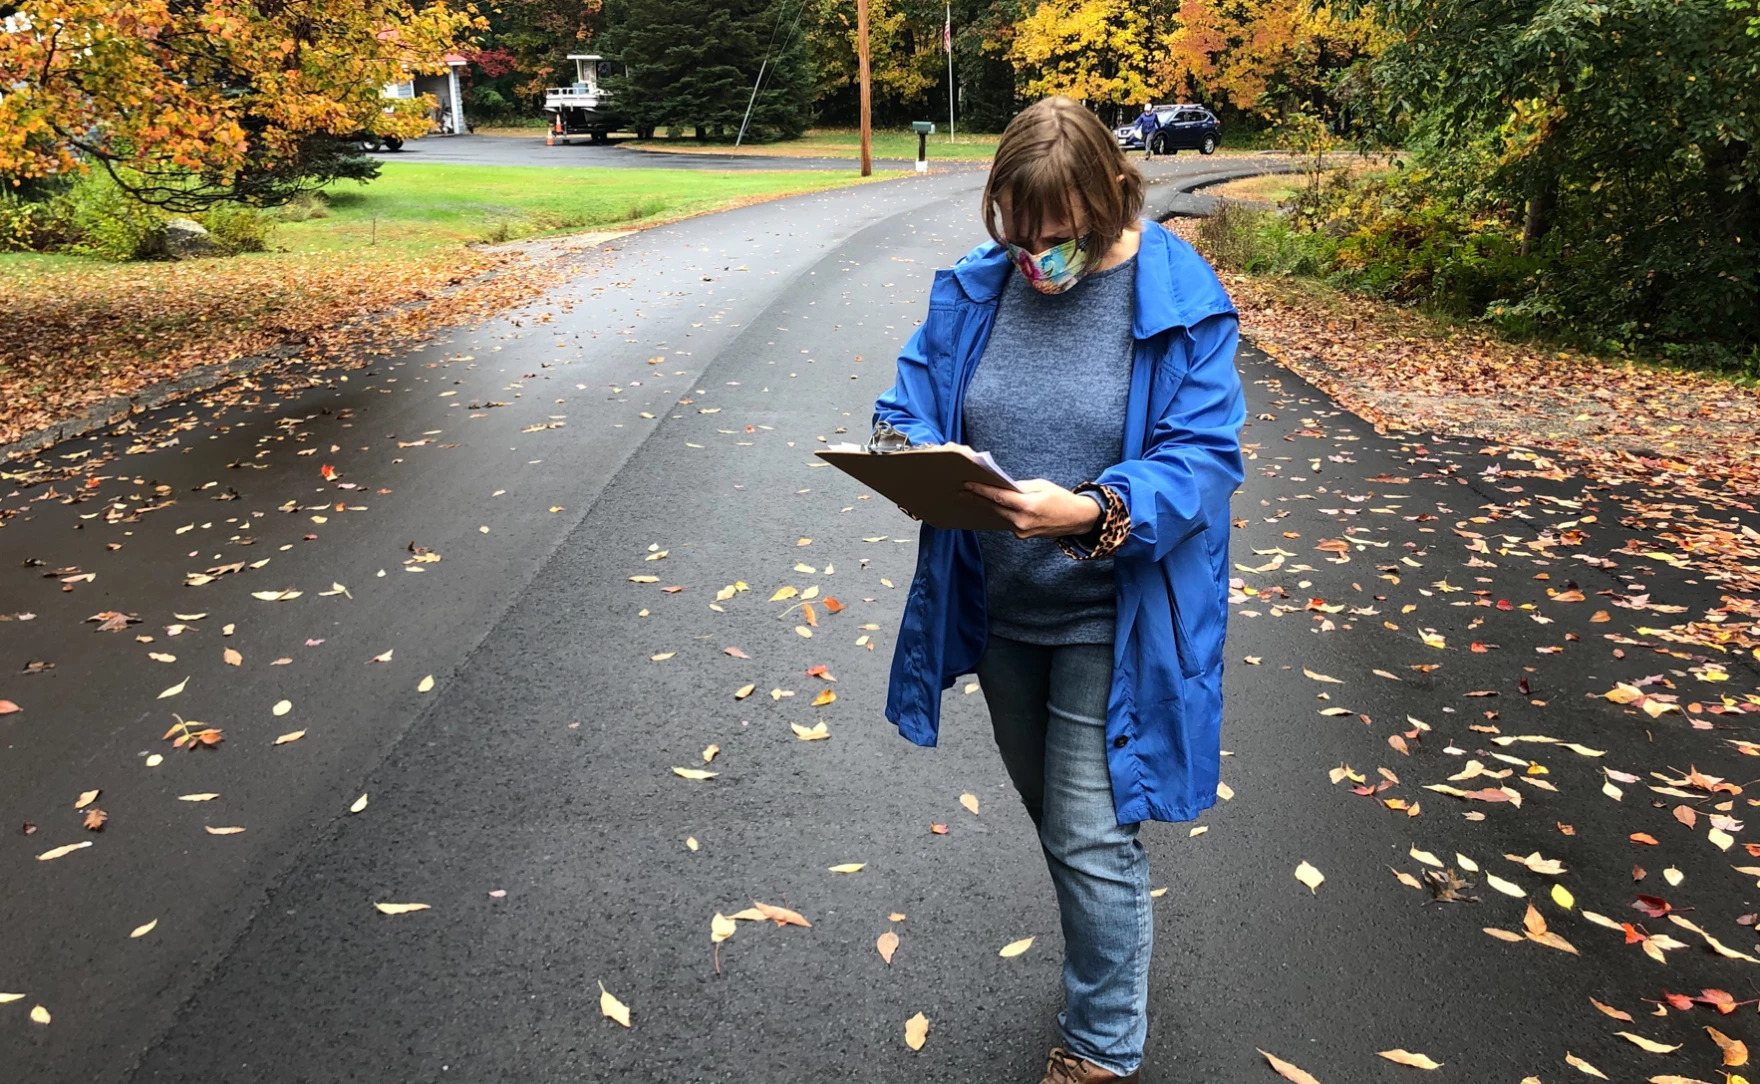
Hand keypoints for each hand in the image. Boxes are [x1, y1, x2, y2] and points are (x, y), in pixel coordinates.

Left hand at [963, 478, 1100, 539]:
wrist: (1077, 519)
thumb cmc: (1061, 499)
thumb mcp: (1041, 485)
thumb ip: (1020, 487)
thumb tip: (1001, 486)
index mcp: (1028, 506)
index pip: (999, 497)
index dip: (981, 491)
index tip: (966, 484)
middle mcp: (1022, 521)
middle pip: (994, 508)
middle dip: (978, 498)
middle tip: (962, 490)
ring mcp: (1021, 531)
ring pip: (1000, 515)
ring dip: (988, 506)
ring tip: (972, 495)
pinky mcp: (1022, 536)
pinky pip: (1007, 521)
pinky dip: (1000, 513)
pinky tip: (993, 505)